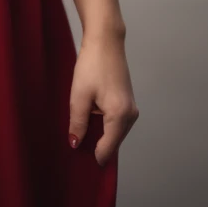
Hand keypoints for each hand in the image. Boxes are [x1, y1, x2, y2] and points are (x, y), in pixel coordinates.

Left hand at [69, 30, 138, 167]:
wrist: (106, 41)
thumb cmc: (91, 65)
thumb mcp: (79, 96)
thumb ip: (78, 123)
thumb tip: (75, 144)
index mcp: (120, 115)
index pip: (108, 148)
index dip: (94, 157)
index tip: (81, 165)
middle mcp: (131, 115)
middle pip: (113, 143)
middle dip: (97, 147)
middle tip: (77, 148)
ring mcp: (132, 108)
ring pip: (115, 133)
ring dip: (100, 135)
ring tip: (81, 132)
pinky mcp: (129, 102)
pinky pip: (117, 123)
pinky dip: (105, 125)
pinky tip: (90, 120)